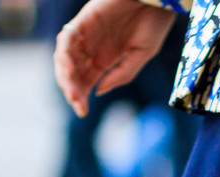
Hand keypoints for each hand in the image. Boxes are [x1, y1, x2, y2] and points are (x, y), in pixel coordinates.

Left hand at [54, 0, 176, 116]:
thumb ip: (122, 75)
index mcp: (105, 59)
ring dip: (65, 77)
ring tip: (72, 91)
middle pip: (72, 74)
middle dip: (72, 91)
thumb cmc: (154, 23)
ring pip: (64, 59)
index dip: (81, 97)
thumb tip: (98, 91)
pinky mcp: (83, 21)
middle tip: (78, 104)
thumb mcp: (142, 56)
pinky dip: (65, 55)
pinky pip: (66, 40)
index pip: (85, 82)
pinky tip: (70, 70)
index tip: (83, 112)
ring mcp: (86, 35)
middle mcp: (92, 48)